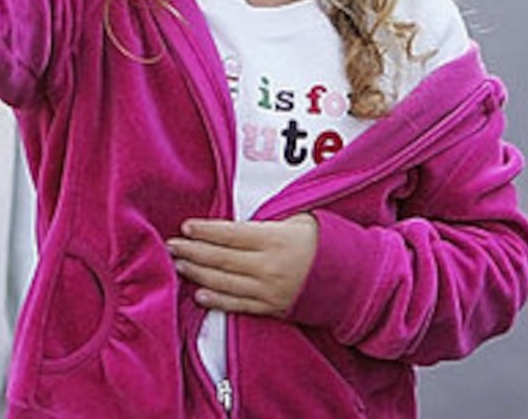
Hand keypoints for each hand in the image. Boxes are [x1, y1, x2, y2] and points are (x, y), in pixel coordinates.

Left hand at [167, 213, 318, 315]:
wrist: (356, 279)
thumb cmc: (324, 241)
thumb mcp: (298, 219)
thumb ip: (266, 220)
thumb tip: (236, 220)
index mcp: (275, 239)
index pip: (230, 234)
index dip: (205, 230)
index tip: (185, 226)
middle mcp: (270, 267)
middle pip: (221, 259)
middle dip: (192, 251)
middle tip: (171, 245)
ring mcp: (271, 290)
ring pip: (225, 283)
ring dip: (198, 274)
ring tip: (179, 264)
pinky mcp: (274, 308)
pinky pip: (240, 305)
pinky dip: (218, 301)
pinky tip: (199, 295)